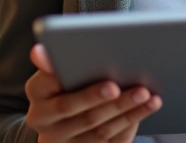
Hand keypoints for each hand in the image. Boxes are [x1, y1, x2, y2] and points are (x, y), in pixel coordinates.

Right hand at [25, 43, 162, 141]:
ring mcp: (64, 141)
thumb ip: (54, 59)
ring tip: (147, 94)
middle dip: (109, 102)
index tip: (112, 86)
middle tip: (136, 89)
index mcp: (37, 94)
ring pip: (99, 129)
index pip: (59, 95)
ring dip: (126, 111)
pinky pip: (111, 139)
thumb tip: (38, 52)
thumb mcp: (56, 65)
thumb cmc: (66, 75)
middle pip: (81, 114)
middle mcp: (45, 122)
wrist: (63, 109)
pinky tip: (149, 105)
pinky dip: (132, 119)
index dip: (87, 94)